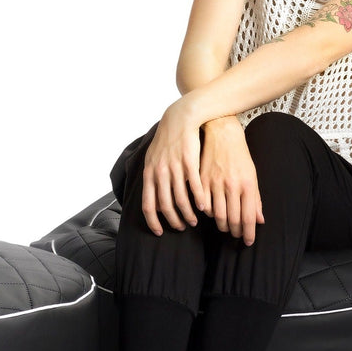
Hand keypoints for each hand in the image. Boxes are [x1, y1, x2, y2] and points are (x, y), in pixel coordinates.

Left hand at [142, 98, 205, 235]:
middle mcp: (160, 172)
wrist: (180, 118)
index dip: (153, 222)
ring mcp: (175, 167)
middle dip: (174, 220)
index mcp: (150, 174)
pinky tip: (203, 207)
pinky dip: (199, 199)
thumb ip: (153, 181)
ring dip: (188, 214)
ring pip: (181, 199)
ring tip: (194, 220)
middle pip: (166, 206)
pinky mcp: (189, 162)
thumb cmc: (167, 141)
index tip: (160, 232)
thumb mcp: (154, 160)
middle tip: (181, 227)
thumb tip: (154, 203)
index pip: (148, 205)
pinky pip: (195, 186)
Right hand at [199, 116, 263, 245]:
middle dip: (235, 232)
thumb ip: (256, 199)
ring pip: (217, 215)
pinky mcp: (202, 181)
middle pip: (233, 219)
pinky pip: (203, 205)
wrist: (222, 135)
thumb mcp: (253, 176)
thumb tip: (259, 221)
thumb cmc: (240, 156)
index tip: (248, 242)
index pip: (248, 217)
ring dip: (222, 225)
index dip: (248, 233)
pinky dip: (208, 213)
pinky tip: (212, 213)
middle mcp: (232, 186)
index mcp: (247, 185)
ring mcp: (215, 183)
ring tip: (225, 227)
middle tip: (236, 235)